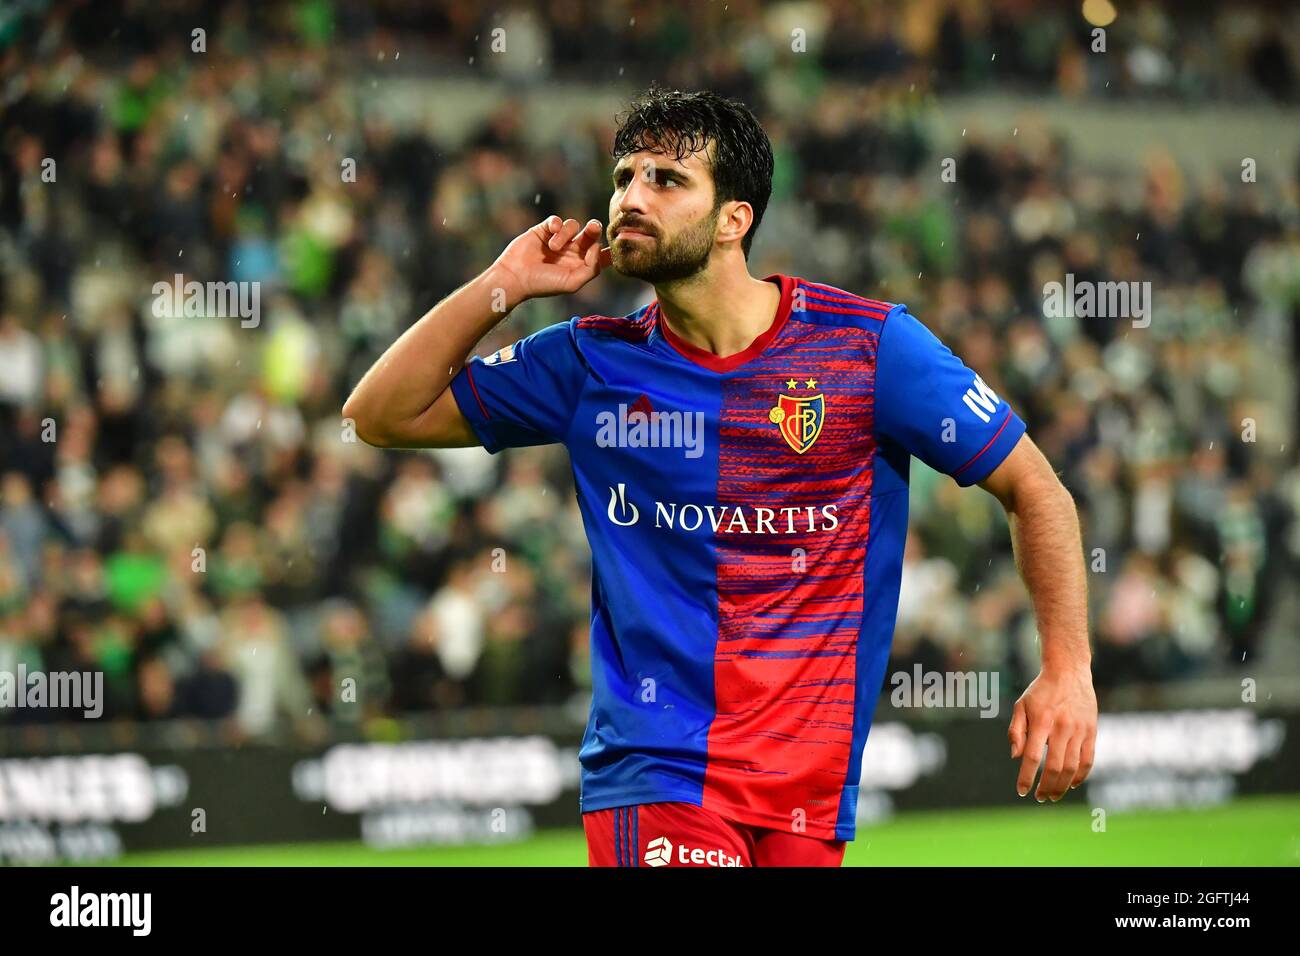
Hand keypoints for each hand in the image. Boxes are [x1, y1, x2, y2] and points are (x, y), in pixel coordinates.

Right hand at [488, 215, 611, 308]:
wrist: (516, 277)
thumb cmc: (544, 284)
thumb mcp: (572, 283)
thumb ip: (591, 268)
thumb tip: (598, 246)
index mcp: (582, 265)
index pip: (602, 254)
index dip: (609, 248)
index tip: (611, 245)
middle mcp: (573, 251)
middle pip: (591, 234)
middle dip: (594, 229)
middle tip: (592, 227)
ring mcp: (559, 239)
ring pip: (573, 226)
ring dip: (566, 234)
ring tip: (553, 247)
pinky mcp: (545, 230)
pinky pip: (557, 220)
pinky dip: (557, 225)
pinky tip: (552, 233)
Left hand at [1008, 664, 1096, 801]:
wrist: (1069, 672)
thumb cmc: (1040, 691)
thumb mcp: (1021, 705)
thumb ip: (1016, 731)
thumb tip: (1016, 757)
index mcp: (1041, 721)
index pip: (1033, 757)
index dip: (1027, 777)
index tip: (1022, 791)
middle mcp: (1062, 727)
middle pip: (1055, 767)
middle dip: (1046, 787)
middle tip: (1040, 797)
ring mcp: (1079, 730)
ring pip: (1072, 767)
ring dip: (1062, 786)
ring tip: (1053, 795)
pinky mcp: (1091, 732)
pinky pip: (1088, 760)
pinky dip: (1081, 776)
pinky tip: (1071, 784)